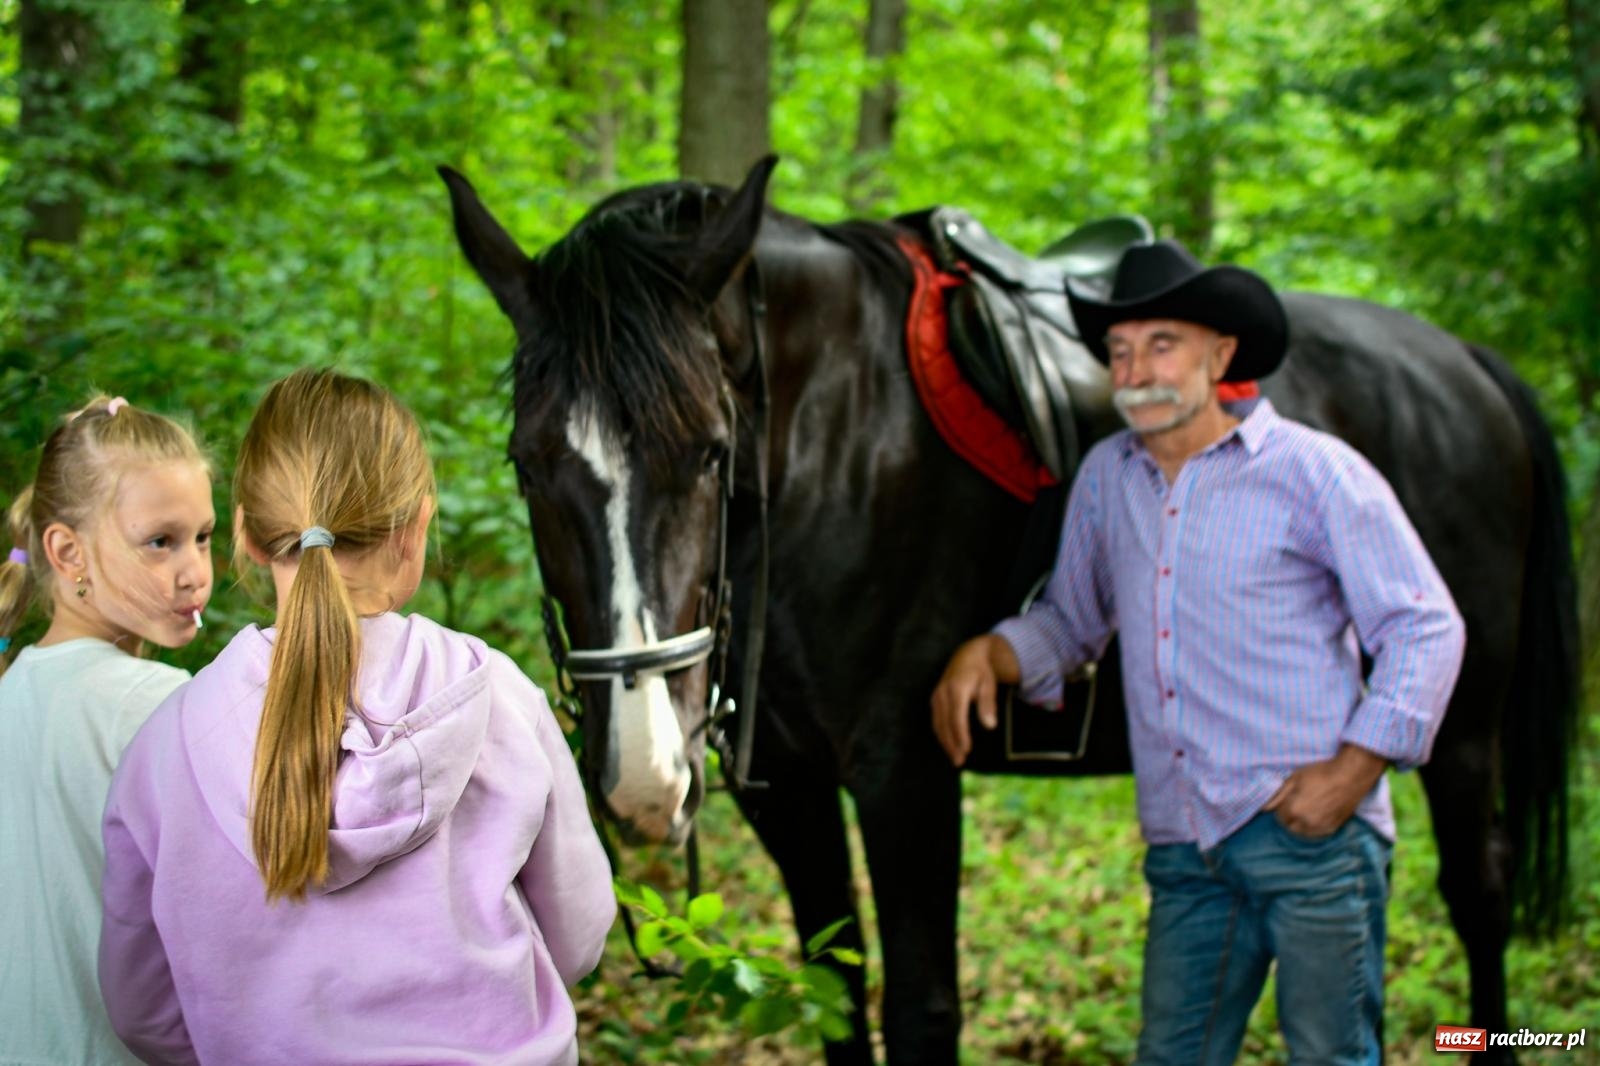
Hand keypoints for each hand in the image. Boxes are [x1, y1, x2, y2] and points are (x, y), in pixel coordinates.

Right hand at [930, 635, 1018, 766]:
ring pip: (938, 724)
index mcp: (957, 689)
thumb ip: (988, 704)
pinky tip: (948, 745)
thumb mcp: (989, 684)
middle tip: (959, 762)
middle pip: (945, 724)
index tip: (967, 751)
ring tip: (954, 758)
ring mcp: (936, 696)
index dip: (961, 736)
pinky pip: (936, 720)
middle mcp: (942, 693)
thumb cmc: (982, 671)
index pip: (957, 718)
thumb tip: (990, 725)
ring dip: (945, 742)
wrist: (968, 654)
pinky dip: (941, 734)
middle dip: (951, 744)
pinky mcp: (935, 699)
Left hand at [1263, 744, 1388, 838]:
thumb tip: (1264, 808)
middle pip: (1290, 827)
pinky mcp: (1333, 829)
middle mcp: (1306, 823)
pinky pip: (1317, 833)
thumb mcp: (1294, 778)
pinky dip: (1313, 827)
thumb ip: (1278, 795)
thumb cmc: (1321, 773)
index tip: (1288, 799)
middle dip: (1290, 817)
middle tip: (1297, 803)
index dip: (1282, 807)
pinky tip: (1317, 814)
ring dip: (1301, 824)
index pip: (1280, 817)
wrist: (1351, 775)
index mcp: (1294, 810)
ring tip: (1307, 809)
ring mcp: (1321, 828)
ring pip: (1303, 832)